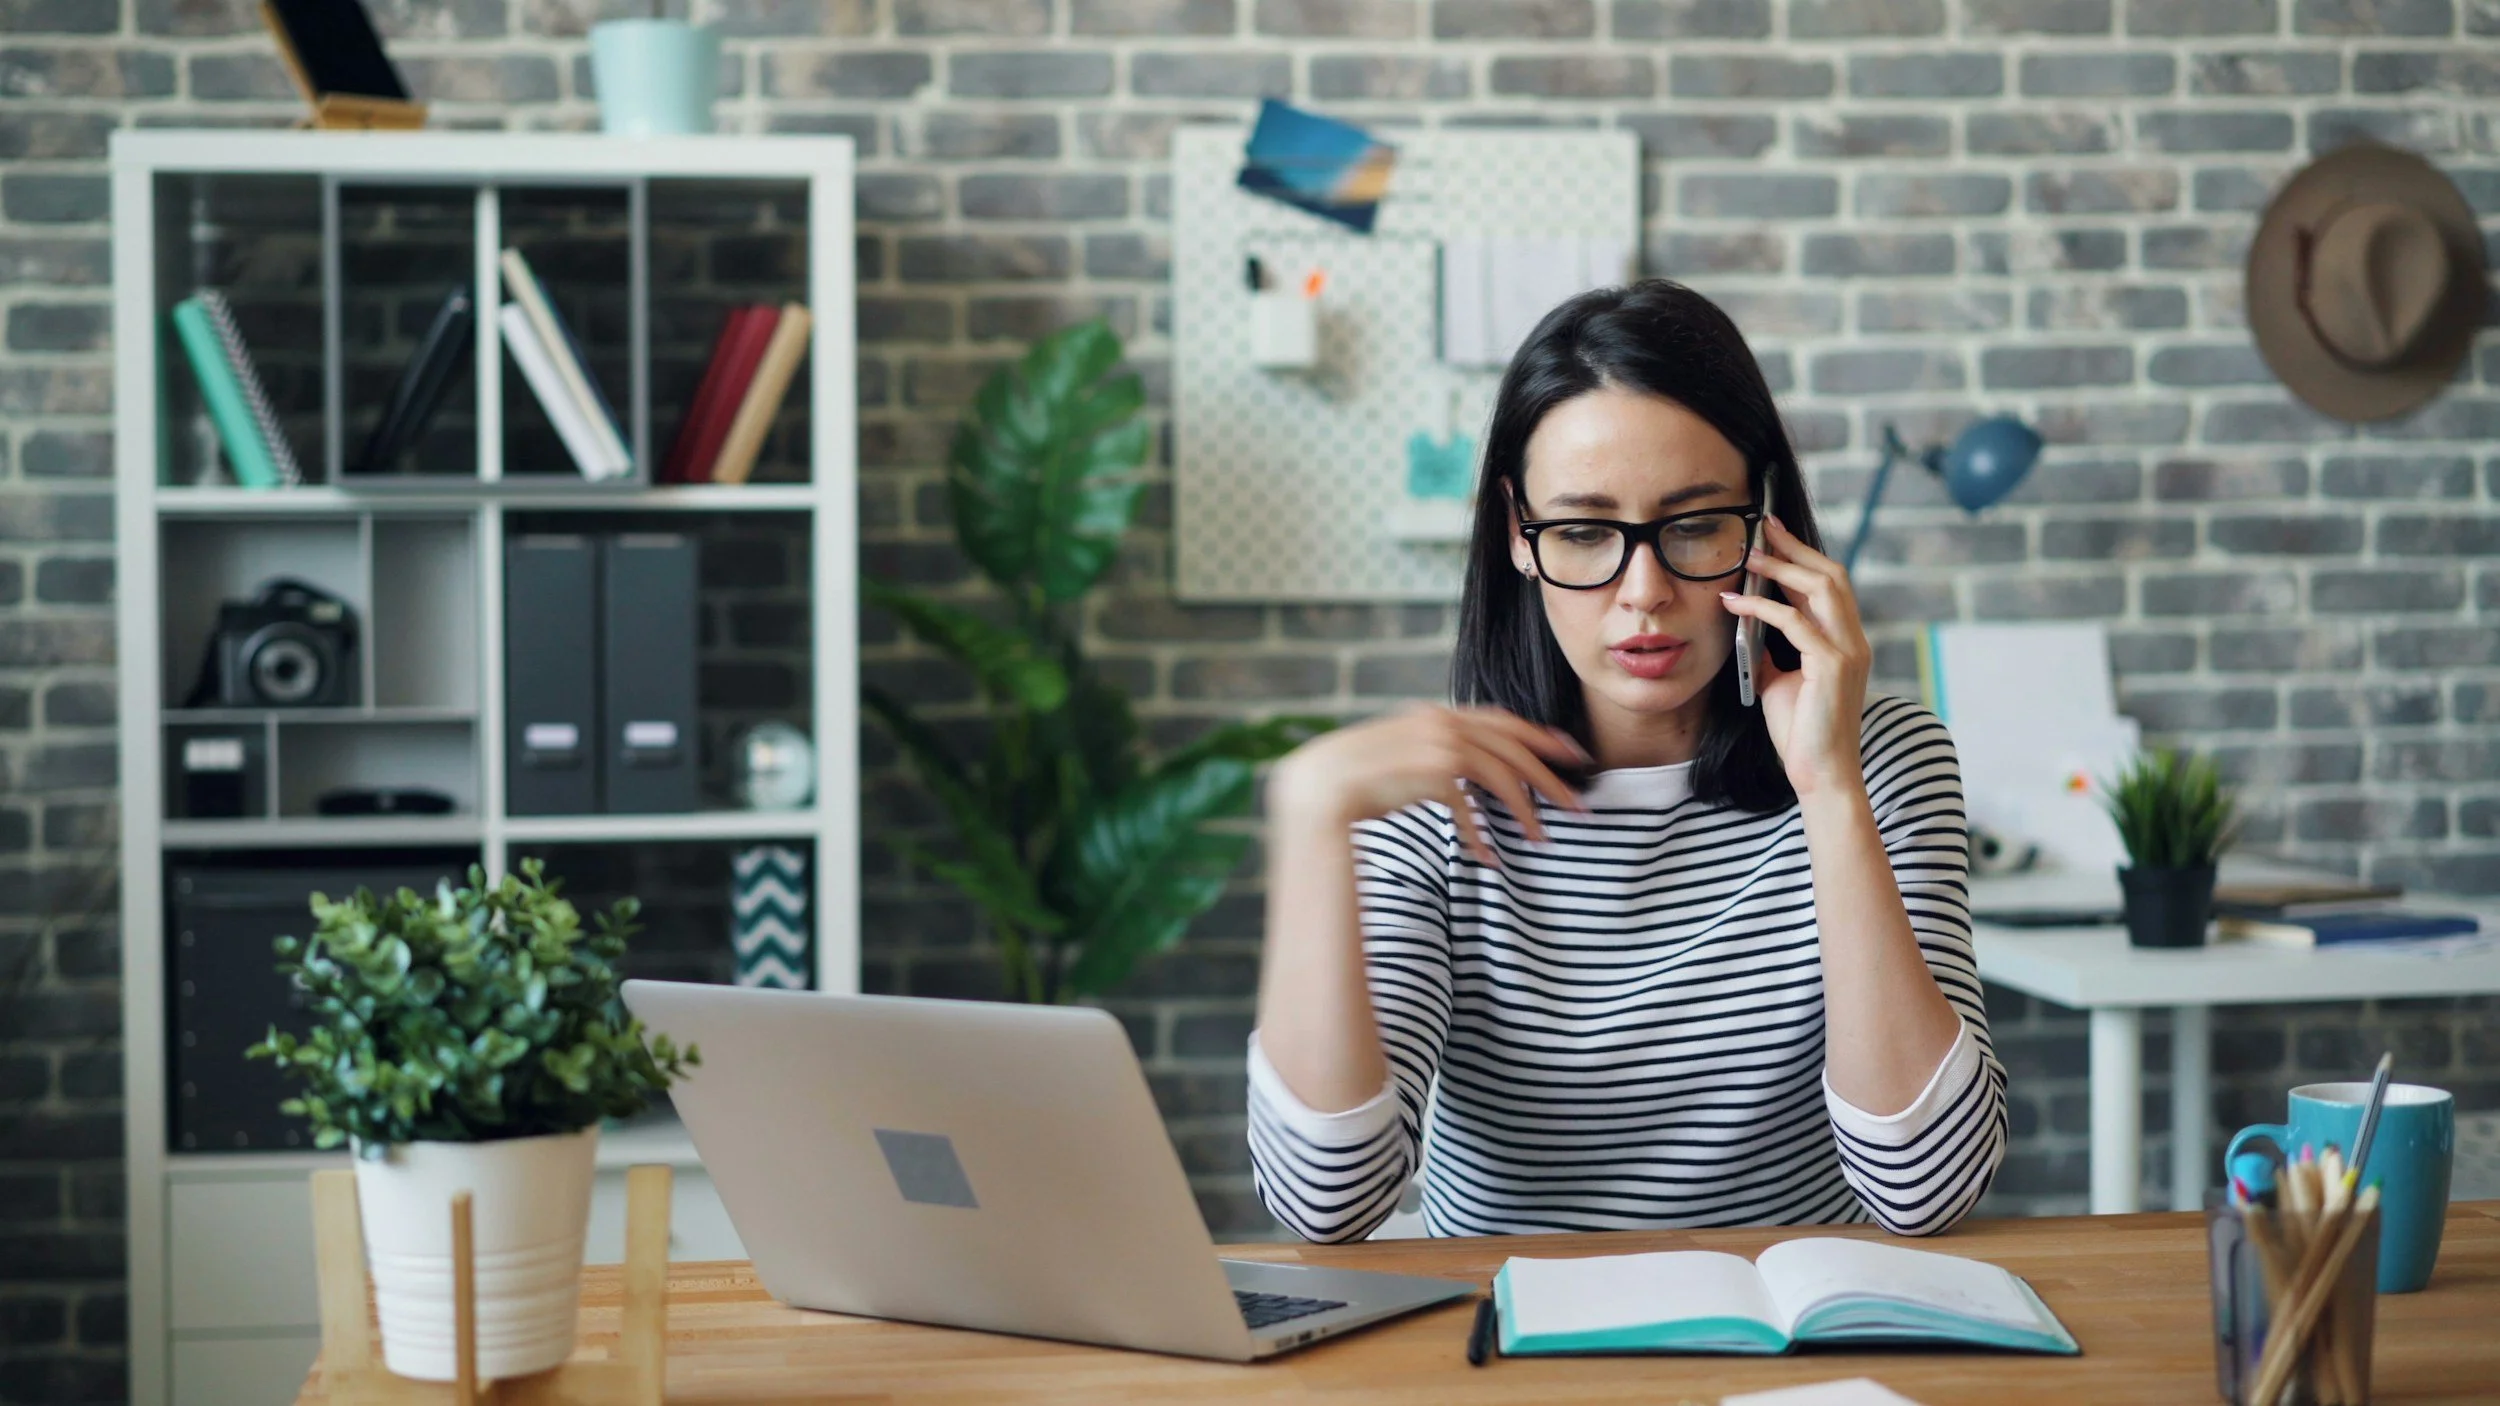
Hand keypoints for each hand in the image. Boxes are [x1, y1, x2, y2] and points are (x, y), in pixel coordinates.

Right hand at [1270, 705, 1589, 864]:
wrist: (1319, 785)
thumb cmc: (1352, 778)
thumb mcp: (1399, 755)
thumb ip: (1431, 755)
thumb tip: (1460, 777)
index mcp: (1436, 715)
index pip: (1502, 720)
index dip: (1540, 736)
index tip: (1569, 752)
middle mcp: (1443, 723)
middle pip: (1515, 746)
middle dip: (1551, 776)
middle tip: (1578, 803)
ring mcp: (1441, 745)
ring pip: (1504, 776)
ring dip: (1525, 809)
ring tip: (1541, 838)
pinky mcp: (1435, 773)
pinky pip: (1472, 809)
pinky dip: (1480, 836)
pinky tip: (1488, 858)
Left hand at [1719, 515, 1871, 800]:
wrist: (1821, 775)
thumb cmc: (1802, 732)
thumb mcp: (1780, 681)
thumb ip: (1771, 652)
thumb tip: (1746, 627)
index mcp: (1847, 642)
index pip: (1830, 586)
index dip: (1803, 556)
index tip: (1773, 535)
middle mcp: (1854, 641)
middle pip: (1831, 576)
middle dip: (1795, 548)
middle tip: (1763, 527)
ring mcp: (1848, 652)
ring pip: (1821, 589)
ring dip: (1782, 568)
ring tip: (1748, 556)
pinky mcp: (1832, 667)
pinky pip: (1794, 623)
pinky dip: (1761, 609)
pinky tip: (1734, 603)